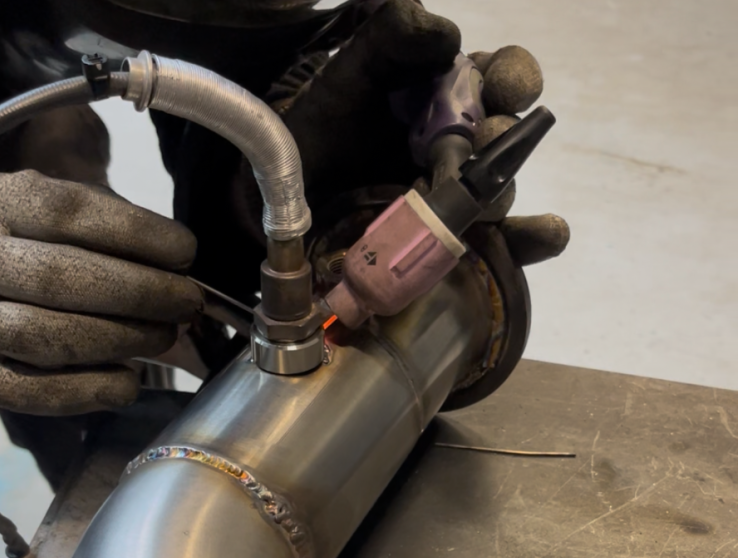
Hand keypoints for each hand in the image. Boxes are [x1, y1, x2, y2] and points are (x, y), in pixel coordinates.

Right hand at [0, 170, 202, 415]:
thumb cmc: (38, 241)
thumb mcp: (62, 211)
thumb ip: (113, 232)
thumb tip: (179, 271)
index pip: (68, 212)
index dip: (138, 234)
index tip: (186, 251)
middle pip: (57, 279)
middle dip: (140, 294)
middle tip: (187, 302)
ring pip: (39, 337)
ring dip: (119, 341)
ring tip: (164, 335)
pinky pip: (22, 392)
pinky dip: (84, 392)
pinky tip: (127, 383)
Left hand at [270, 0, 568, 265]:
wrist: (282, 192)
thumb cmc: (318, 128)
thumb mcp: (348, 73)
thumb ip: (391, 38)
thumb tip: (448, 39)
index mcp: (445, 95)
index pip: (497, 78)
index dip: (511, 76)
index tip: (503, 84)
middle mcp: (458, 144)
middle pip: (504, 139)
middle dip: (500, 139)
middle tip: (479, 140)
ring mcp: (454, 197)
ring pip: (502, 193)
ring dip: (502, 193)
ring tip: (483, 201)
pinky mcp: (446, 243)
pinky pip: (498, 246)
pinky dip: (530, 241)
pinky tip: (548, 232)